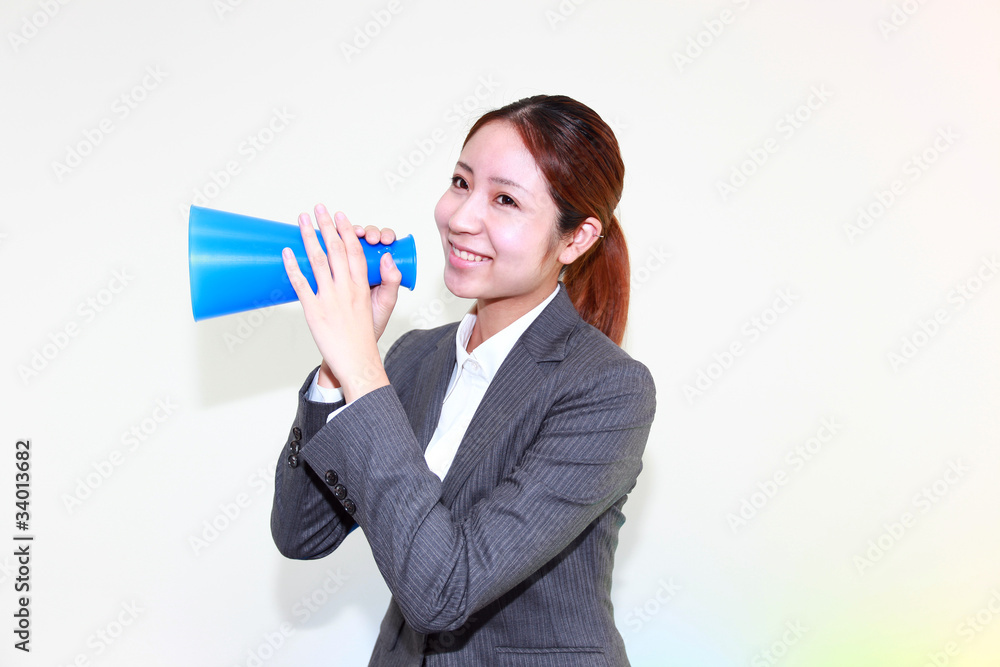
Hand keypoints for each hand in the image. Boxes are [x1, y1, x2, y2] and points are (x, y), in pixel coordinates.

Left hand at [281, 204, 397, 402]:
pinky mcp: (314, 310)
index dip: (346, 230)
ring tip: (301, 220)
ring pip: (317, 261)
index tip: (339, 215)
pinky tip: (286, 252)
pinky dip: (293, 266)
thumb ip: (387, 280)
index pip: (355, 251)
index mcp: (362, 286)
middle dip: (326, 226)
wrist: (357, 361)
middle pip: (335, 250)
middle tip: (318, 208)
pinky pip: (301, 284)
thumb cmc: (365, 335)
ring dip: (308, 237)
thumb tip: (388, 258)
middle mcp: (346, 289)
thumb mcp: (384, 305)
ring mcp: (329, 299)